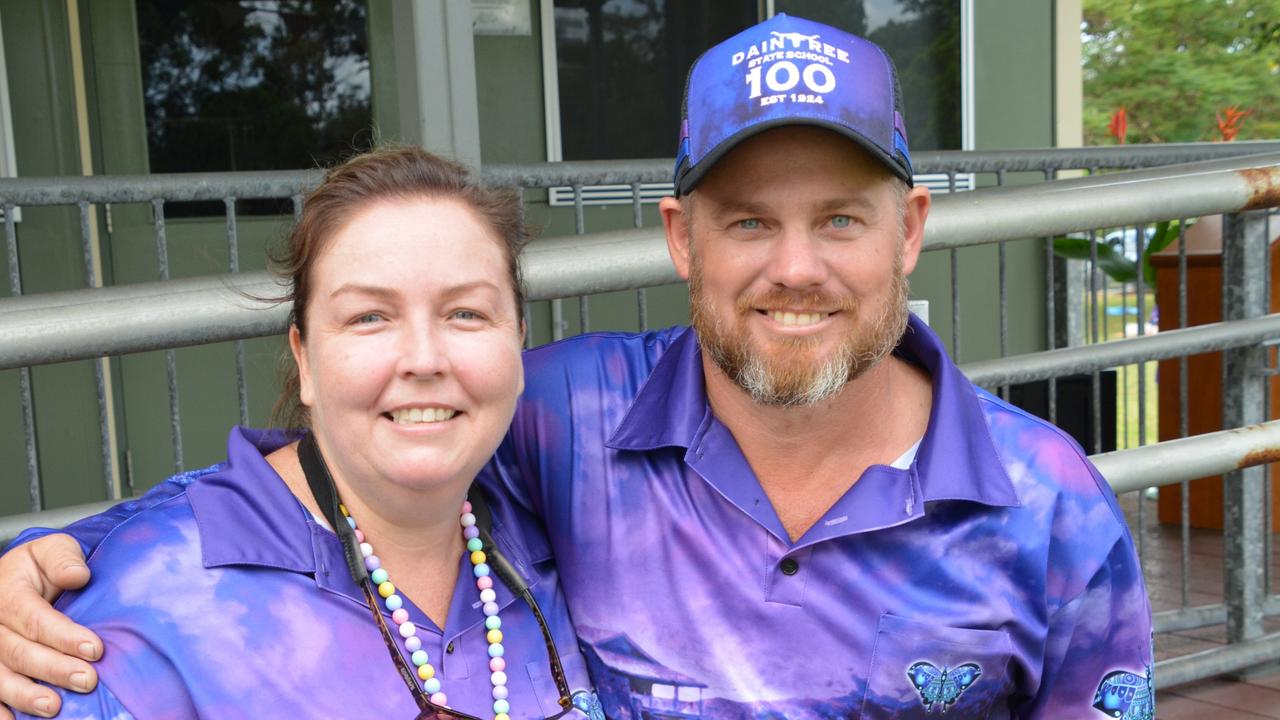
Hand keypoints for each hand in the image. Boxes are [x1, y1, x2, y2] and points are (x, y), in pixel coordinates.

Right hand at [0, 534, 100, 718]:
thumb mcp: (52, 550)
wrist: (15, 579)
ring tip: (54, 707)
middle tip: (87, 680)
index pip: (34, 618)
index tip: (95, 649)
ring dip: (25, 695)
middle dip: (53, 668)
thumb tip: (78, 576)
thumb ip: (63, 559)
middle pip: (18, 651)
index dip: (64, 635)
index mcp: (8, 594)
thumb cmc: (40, 568)